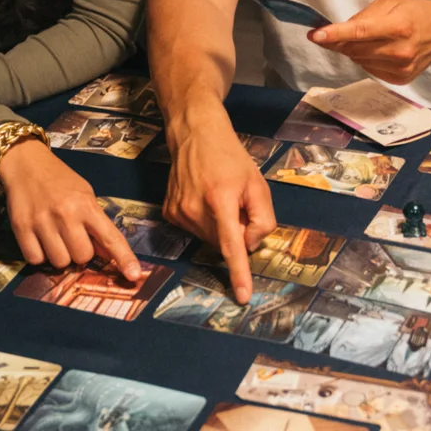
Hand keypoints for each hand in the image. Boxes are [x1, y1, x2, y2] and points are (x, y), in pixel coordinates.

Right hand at [0, 140, 141, 281]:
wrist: (26, 164)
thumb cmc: (60, 180)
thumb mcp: (85, 195)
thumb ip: (96, 224)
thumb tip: (108, 254)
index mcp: (86, 205)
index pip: (110, 237)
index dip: (124, 258)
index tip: (134, 275)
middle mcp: (66, 214)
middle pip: (82, 257)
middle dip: (80, 252)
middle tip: (72, 236)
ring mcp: (42, 222)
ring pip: (60, 262)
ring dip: (59, 255)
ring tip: (55, 236)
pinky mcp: (21, 228)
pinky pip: (35, 260)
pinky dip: (39, 255)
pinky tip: (39, 239)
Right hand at [162, 113, 276, 304]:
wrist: (195, 134)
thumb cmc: (231, 157)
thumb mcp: (257, 183)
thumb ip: (262, 218)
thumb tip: (249, 244)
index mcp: (220, 199)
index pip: (231, 246)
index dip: (238, 273)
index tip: (241, 297)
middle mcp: (194, 209)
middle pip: (222, 242)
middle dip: (235, 231)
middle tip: (236, 203)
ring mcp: (177, 212)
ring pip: (208, 238)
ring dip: (219, 227)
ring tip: (218, 196)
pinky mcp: (168, 213)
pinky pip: (195, 230)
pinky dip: (205, 222)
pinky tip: (204, 199)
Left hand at [309, 0, 430, 84]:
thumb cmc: (417, 12)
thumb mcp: (391, 2)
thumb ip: (365, 16)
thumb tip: (340, 30)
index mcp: (399, 26)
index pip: (360, 32)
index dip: (335, 34)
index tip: (315, 35)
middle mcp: (400, 50)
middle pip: (354, 49)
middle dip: (336, 42)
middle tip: (326, 34)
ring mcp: (401, 68)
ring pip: (359, 61)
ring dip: (353, 50)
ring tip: (369, 38)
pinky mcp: (401, 79)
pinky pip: (370, 70)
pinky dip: (366, 59)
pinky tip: (378, 50)